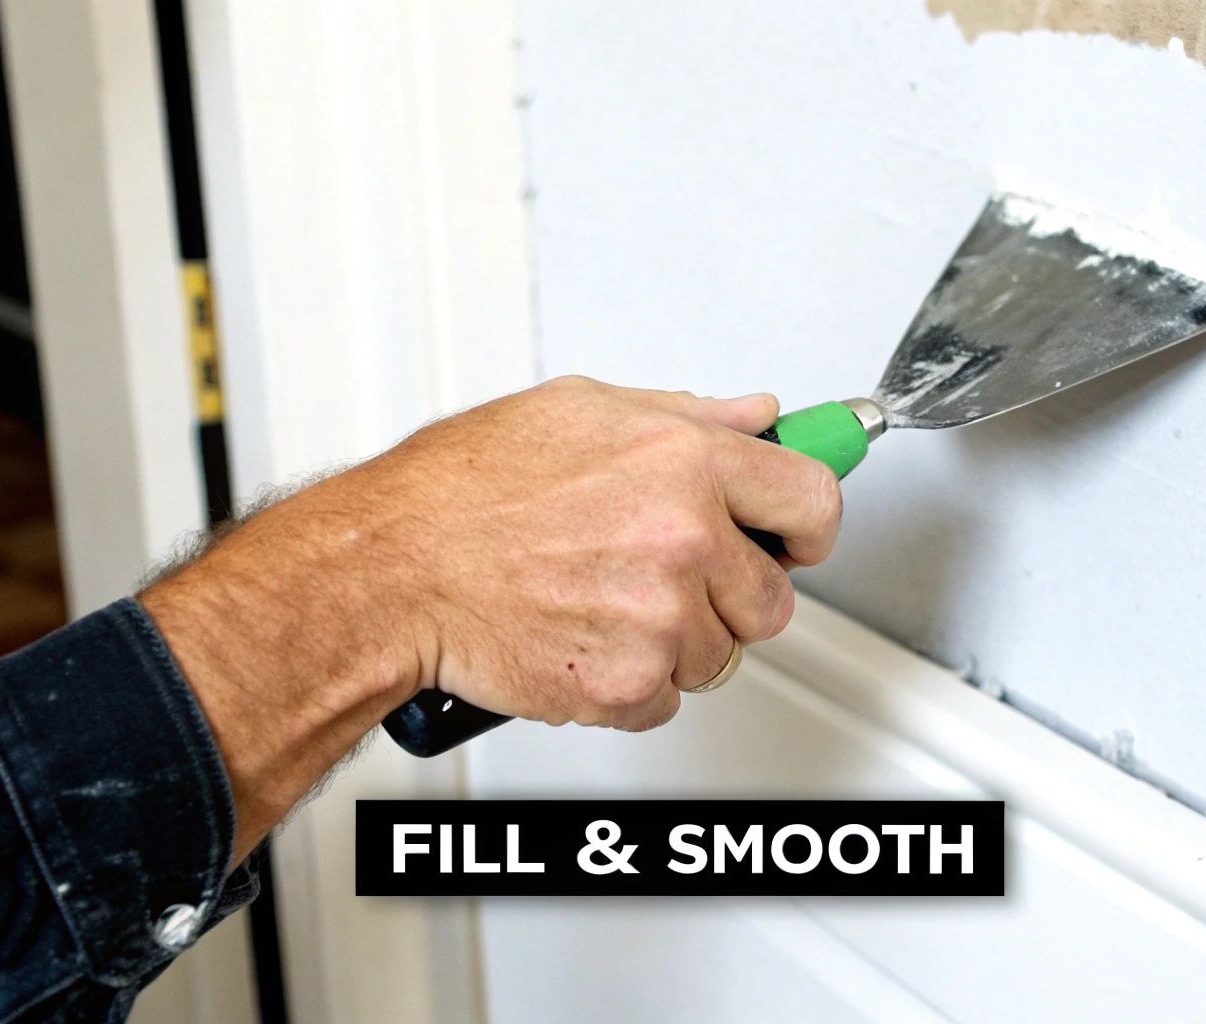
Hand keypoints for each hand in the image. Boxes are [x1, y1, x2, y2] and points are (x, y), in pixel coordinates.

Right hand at [142, 376, 842, 860]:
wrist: (392, 571)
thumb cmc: (462, 491)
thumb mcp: (580, 410)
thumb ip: (687, 415)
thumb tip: (755, 417)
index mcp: (685, 461)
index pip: (813, 499)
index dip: (805, 525)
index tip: (793, 535)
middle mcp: (684, 539)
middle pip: (774, 598)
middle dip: (732, 594)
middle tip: (667, 574)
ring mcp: (659, 619)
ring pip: (718, 655)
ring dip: (674, 640)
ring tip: (601, 598)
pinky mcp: (625, 684)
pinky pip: (666, 699)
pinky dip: (629, 682)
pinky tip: (581, 635)